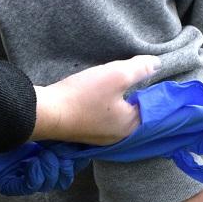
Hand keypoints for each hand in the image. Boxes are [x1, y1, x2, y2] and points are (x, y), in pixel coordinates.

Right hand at [32, 54, 159, 144]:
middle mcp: (120, 136)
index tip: (146, 73)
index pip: (153, 106)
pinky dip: (105, 107)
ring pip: (119, 114)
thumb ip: (140, 69)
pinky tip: (99, 96)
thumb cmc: (83, 95)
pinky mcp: (85, 132)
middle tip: (130, 76)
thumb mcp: (116, 75)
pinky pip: (103, 117)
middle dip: (135, 93)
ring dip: (119, 99)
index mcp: (132, 126)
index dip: (151, 87)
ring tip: (114, 83)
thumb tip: (158, 64)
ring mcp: (100, 137)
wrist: (44, 112)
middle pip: (136, 110)